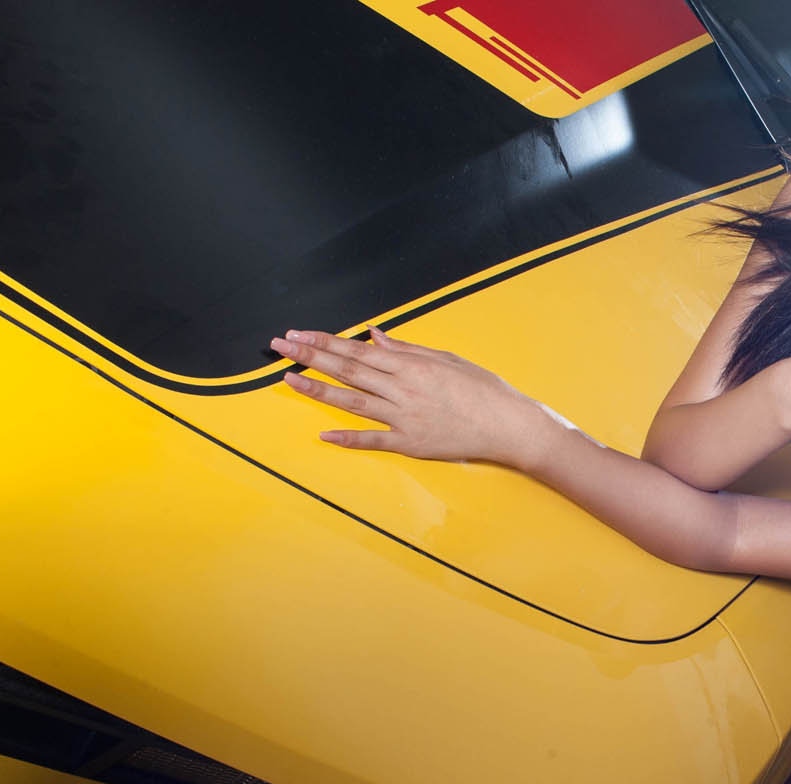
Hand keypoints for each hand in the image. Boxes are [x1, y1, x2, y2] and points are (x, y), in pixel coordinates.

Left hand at [271, 328, 560, 470]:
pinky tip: (324, 436)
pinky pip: (375, 440)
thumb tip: (375, 335)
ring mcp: (405, 417)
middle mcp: (403, 388)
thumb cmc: (484, 390)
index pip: (358, 349)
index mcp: (412, 365)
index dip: (324, 341)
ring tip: (289, 380)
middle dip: (310, 356)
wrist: (509, 425)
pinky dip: (350, 439)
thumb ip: (408, 349)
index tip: (299, 334)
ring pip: (353, 401)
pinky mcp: (411, 443)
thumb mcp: (447, 359)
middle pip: (348, 370)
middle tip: (280, 347)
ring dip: (318, 390)